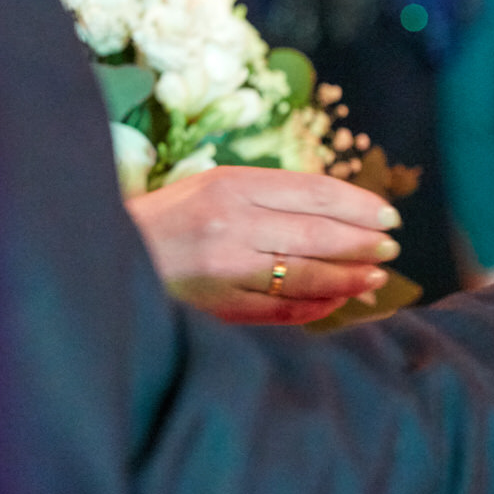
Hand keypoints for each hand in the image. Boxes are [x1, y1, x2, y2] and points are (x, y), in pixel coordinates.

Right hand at [126, 166, 399, 324]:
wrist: (102, 256)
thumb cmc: (170, 220)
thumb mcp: (214, 188)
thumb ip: (273, 200)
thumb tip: (345, 221)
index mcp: (232, 184)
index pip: (314, 192)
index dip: (359, 205)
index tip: (388, 215)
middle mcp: (231, 223)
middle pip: (317, 234)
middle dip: (362, 242)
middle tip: (391, 247)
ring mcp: (225, 268)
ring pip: (306, 274)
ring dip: (349, 277)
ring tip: (375, 277)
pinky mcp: (218, 306)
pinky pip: (282, 309)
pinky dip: (317, 306)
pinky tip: (339, 302)